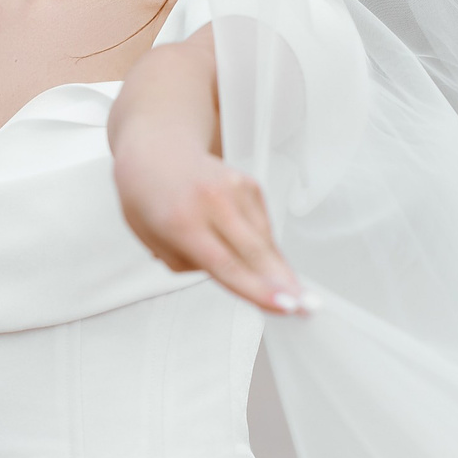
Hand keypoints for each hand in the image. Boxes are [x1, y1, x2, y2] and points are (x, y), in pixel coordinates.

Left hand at [113, 142, 310, 315]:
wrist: (156, 149)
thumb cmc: (148, 198)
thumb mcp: (152, 239)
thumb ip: (188, 263)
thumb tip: (234, 278)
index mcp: (181, 221)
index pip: (226, 265)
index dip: (257, 289)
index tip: (284, 307)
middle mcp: (213, 202)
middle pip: (255, 253)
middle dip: (285, 285)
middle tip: (309, 309)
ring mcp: (235, 188)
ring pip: (264, 242)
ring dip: (280, 271)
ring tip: (297, 296)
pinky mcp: (250, 184)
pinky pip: (263, 227)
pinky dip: (266, 249)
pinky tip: (269, 265)